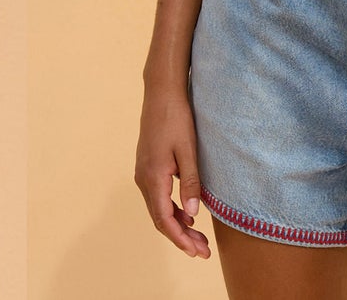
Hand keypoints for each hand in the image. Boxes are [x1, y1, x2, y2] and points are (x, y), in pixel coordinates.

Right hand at [134, 85, 212, 258]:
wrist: (161, 94)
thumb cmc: (176, 119)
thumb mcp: (189, 151)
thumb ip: (191, 183)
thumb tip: (193, 213)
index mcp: (153, 177)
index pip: (164, 219)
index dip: (180, 238)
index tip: (197, 252)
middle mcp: (143, 178)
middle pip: (160, 218)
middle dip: (181, 237)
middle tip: (203, 251)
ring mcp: (144, 173)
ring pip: (158, 209)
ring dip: (178, 225)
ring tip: (199, 238)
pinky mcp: (148, 167)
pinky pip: (158, 197)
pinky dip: (172, 210)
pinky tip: (188, 214)